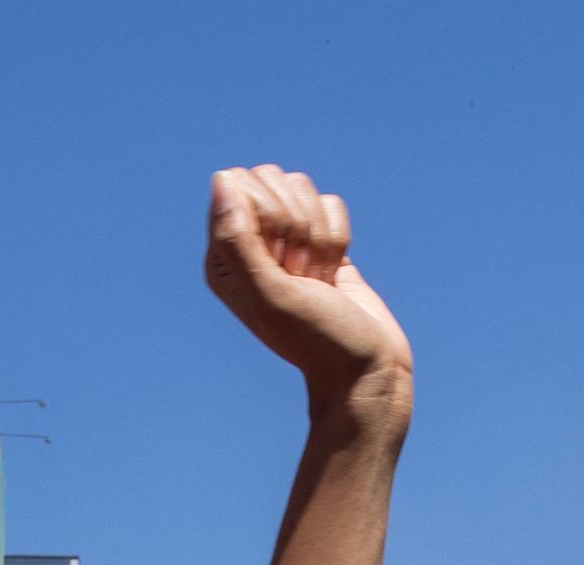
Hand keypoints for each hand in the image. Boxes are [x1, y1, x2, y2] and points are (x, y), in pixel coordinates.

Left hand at [205, 166, 412, 423]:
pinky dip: (338, 237)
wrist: (362, 365)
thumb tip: (222, 180)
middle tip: (299, 273)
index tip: (279, 261)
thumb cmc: (313, 338)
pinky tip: (333, 274)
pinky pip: (330, 204)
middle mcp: (248, 244)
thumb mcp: (269, 295)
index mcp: (222, 257)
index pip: (237, 184)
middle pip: (272, 178)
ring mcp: (283, 240)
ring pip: (303, 187)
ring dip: (319, 234)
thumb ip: (238, 240)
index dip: (267, 212)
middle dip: (296, 222)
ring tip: (316, 279)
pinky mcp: (317, 239)